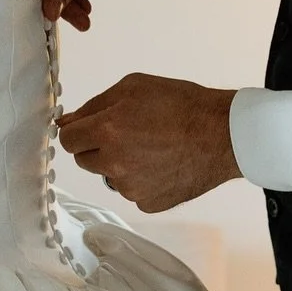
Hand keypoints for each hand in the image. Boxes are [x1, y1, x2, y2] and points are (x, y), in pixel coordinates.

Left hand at [57, 73, 239, 211]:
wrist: (224, 134)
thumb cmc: (182, 104)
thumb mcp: (134, 87)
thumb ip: (95, 105)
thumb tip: (67, 122)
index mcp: (107, 131)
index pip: (67, 140)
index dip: (76, 131)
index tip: (87, 129)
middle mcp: (115, 164)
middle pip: (84, 160)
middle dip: (97, 147)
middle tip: (126, 134)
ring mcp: (131, 188)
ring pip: (109, 177)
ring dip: (119, 164)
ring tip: (151, 148)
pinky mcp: (148, 203)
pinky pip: (132, 191)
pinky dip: (141, 180)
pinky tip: (162, 164)